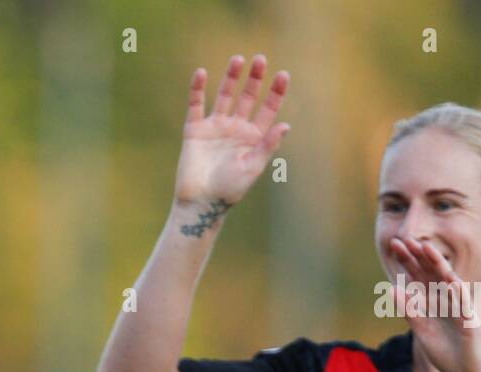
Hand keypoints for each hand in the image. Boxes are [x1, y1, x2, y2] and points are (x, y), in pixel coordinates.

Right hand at [174, 54, 290, 206]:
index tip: (283, 75)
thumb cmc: (229, 190)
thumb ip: (267, 146)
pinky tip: (201, 73)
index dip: (276, 92)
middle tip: (260, 59)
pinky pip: (196, 105)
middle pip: (248, 97)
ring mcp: (215, 128)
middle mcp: (236, 129)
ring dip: (231, 78)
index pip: (268, 109)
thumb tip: (285, 125)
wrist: (200, 203)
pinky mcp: (195, 130)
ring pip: (224, 96)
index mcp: (253, 137)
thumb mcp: (253, 167)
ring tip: (238, 59)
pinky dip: (197, 90)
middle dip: (254, 79)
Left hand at [390, 237, 480, 371]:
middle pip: (431, 273)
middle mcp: (447, 300)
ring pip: (449, 283)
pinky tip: (451, 282)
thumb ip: (410, 311)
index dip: (408, 260)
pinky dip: (457, 295)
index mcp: (434, 301)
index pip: (419, 276)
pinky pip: (464, 307)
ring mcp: (459, 309)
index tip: (394, 243)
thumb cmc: (447, 352)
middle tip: (405, 238)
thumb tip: (391, 290)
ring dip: (439, 266)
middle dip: (419, 256)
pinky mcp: (470, 323)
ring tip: (428, 249)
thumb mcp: (422, 330)